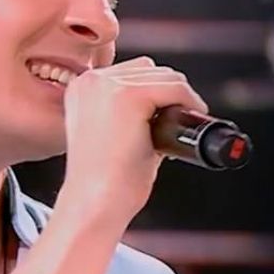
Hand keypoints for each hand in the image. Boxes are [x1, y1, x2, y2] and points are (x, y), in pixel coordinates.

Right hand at [59, 56, 207, 225]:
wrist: (95, 203)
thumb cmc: (105, 182)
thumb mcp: (111, 135)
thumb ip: (130, 114)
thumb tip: (168, 107)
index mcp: (81, 88)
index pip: (131, 72)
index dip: (156, 92)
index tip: (169, 114)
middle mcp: (90, 80)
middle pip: (150, 69)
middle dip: (169, 93)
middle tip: (178, 123)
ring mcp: (108, 86)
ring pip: (166, 77)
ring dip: (180, 98)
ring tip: (181, 126)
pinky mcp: (129, 96)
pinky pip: (176, 89)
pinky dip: (190, 102)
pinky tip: (192, 119)